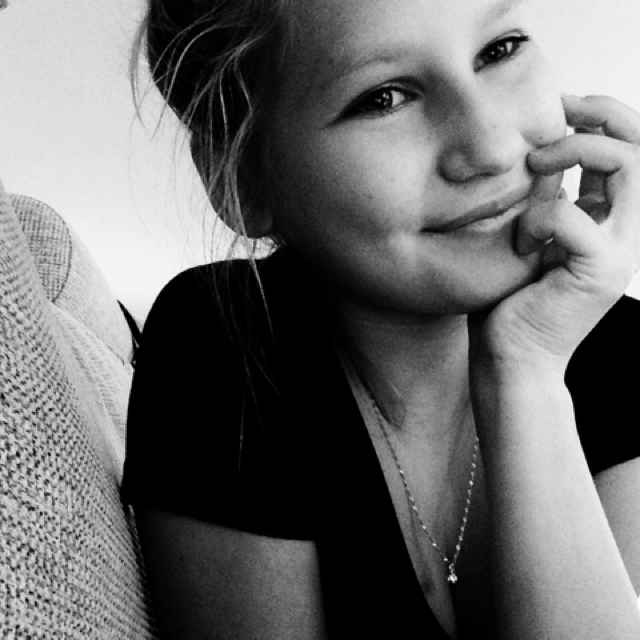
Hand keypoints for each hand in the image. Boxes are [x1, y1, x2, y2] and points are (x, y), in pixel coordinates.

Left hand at [472, 95, 639, 371]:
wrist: (510, 357)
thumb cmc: (509, 300)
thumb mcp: (525, 236)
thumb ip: (542, 199)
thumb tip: (536, 153)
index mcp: (608, 221)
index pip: (628, 149)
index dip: (600, 115)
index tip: (558, 104)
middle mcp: (625, 231)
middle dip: (600, 113)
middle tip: (556, 111)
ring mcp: (620, 251)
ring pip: (628, 164)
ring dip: (574, 149)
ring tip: (534, 164)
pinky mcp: (601, 270)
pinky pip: (573, 215)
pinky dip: (539, 217)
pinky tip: (521, 243)